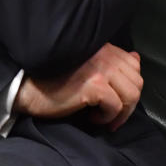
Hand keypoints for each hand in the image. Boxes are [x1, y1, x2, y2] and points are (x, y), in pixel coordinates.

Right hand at [13, 44, 141, 130]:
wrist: (28, 87)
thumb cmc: (52, 77)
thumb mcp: (86, 64)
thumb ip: (111, 60)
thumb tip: (136, 58)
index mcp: (102, 46)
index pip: (134, 65)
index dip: (129, 86)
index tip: (118, 100)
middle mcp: (104, 54)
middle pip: (137, 82)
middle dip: (129, 104)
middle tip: (113, 115)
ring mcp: (99, 69)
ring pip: (131, 95)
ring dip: (121, 113)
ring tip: (105, 118)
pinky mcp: (93, 85)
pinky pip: (116, 105)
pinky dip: (108, 117)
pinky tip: (93, 118)